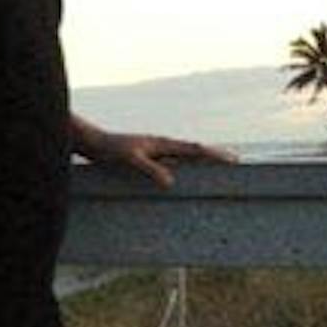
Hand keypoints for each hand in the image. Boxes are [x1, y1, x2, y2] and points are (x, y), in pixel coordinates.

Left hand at [79, 129, 237, 189]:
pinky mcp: (147, 158)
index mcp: (163, 144)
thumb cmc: (110, 150)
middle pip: (194, 151)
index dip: (214, 155)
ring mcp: (155, 151)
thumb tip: (171, 183)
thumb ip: (150, 170)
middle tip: (234, 162)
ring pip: (184, 157)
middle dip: (214, 156)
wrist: (93, 143)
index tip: (233, 160)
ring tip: (216, 169)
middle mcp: (162, 146)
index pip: (195, 149)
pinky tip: (184, 176)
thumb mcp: (130, 161)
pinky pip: (171, 163)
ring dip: (200, 161)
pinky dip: (183, 168)